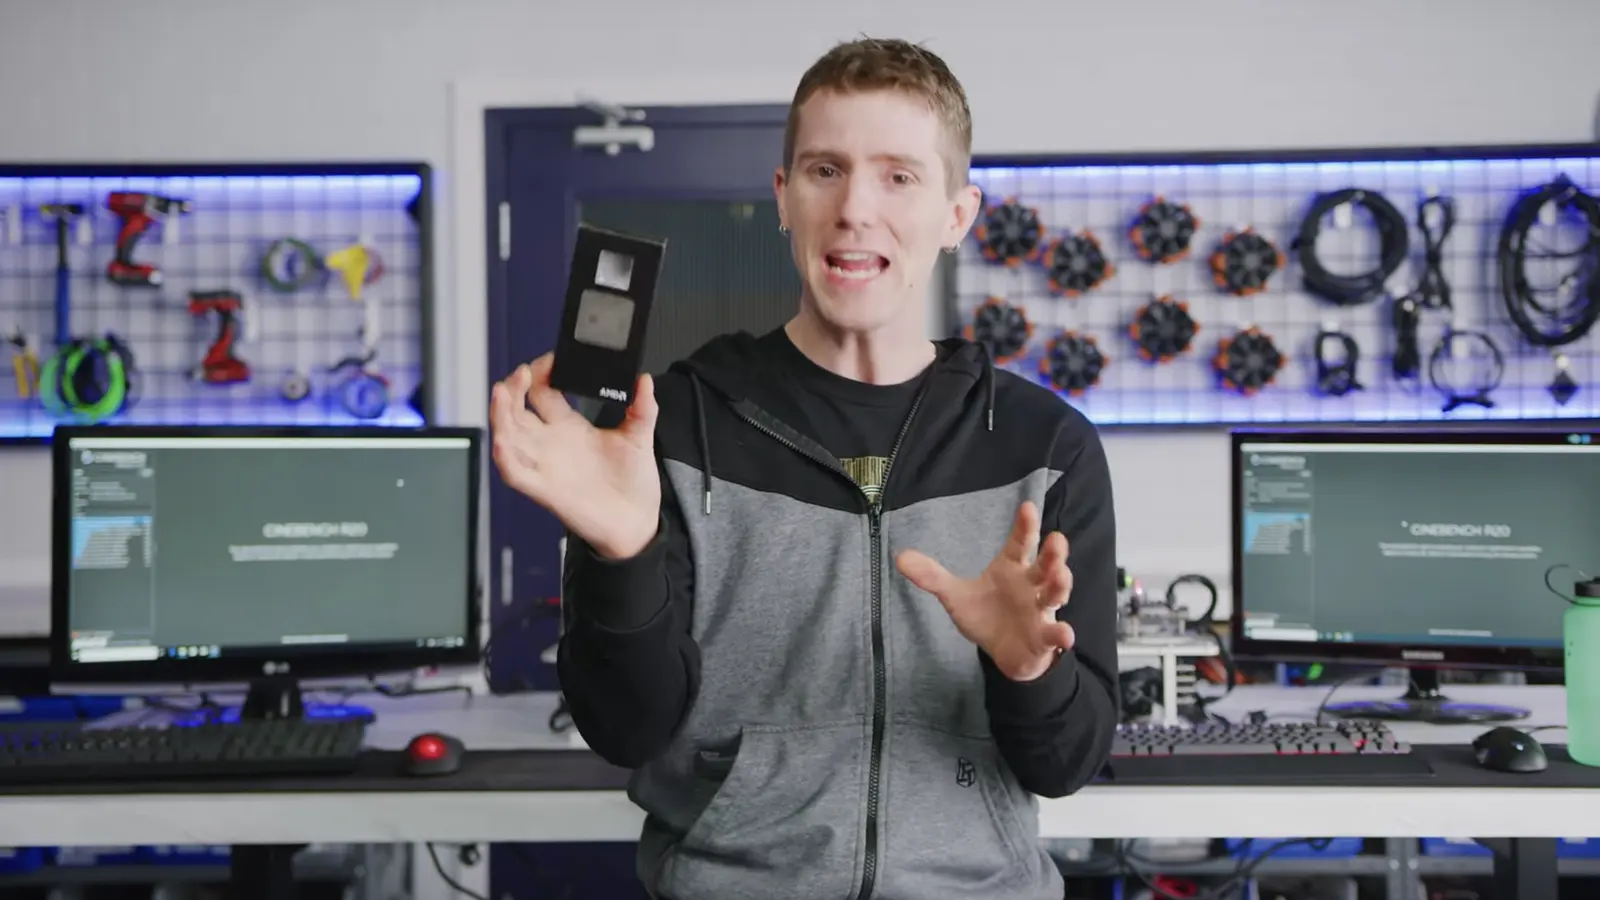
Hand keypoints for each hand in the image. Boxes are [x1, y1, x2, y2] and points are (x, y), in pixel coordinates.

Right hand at [489, 353, 659, 559]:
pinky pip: (514, 473)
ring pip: (508, 436)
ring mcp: (544, 465)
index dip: (542, 373)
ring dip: (500, 414)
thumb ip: (642, 407)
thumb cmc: (632, 483)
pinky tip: (502, 439)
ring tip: (502, 391)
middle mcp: (551, 443)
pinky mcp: (544, 490)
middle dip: (513, 389)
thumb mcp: (639, 437)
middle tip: (523, 372)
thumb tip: (644, 379)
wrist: (637, 522)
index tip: (551, 360)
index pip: (543, 392)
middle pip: (517, 410)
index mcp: (569, 426)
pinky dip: (504, 457)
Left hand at [895, 502, 1073, 681]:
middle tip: (1056, 539)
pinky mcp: (1044, 635)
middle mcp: (1031, 583)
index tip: (1027, 507)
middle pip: (1046, 563)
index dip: (1025, 525)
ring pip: (1056, 592)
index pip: (1020, 542)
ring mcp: (1040, 609)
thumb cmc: (986, 615)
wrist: (1003, 652)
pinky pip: (1055, 633)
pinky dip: (1061, 634)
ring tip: (1061, 576)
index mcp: (1011, 567)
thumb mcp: (955, 596)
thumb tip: (899, 557)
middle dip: (1054, 552)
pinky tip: (1065, 634)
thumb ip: (932, 577)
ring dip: (1061, 584)